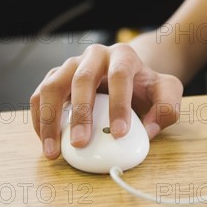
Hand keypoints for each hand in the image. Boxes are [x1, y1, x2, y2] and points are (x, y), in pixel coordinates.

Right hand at [30, 43, 183, 159]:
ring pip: (52, 85)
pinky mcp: (56, 78)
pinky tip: (47, 142)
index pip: (120, 75)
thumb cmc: (146, 87)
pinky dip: (39, 119)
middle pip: (82, 78)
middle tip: (81, 143)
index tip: (120, 133)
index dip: (119, 104)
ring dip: (50, 119)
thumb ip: (167, 107)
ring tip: (53, 151)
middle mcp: (95, 56)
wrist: (128, 76)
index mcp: (123, 56)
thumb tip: (148, 129)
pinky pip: (40, 96)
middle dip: (80, 113)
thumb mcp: (167, 91)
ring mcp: (71, 65)